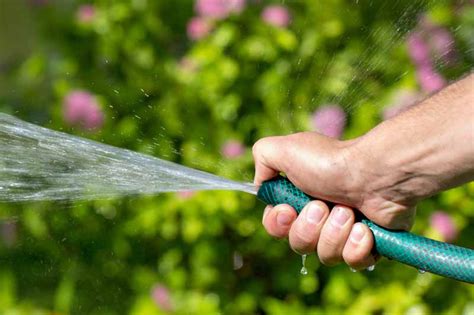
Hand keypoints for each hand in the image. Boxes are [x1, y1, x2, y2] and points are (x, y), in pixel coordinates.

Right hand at [253, 132, 415, 268]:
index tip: (288, 210)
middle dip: (310, 227)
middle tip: (324, 206)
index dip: (278, 224)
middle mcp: (320, 217)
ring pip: (326, 255)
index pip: (276, 226)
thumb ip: (262, 158)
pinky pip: (354, 262)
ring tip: (348, 211)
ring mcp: (345, 232)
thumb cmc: (330, 162)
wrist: (376, 173)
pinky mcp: (370, 244)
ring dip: (334, 233)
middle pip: (299, 244)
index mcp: (299, 198)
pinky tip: (365, 228)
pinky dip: (357, 246)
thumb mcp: (284, 148)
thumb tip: (261, 184)